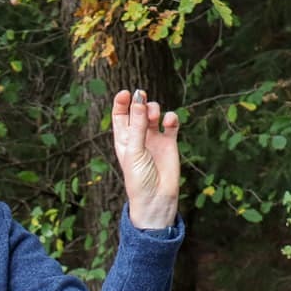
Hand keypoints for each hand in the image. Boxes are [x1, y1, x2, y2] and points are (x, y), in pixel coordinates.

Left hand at [112, 88, 180, 230]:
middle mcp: (138, 136)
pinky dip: (171, 118)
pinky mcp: (169, 142)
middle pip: (138, 111)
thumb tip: (139, 102)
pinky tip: (169, 121)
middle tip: (142, 98)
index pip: (120, 115)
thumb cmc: (139, 178)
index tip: (125, 93)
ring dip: (154, 109)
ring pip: (154, 114)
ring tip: (154, 115)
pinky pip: (170, 123)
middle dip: (140, 102)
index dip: (122, 102)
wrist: (156, 198)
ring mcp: (154, 138)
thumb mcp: (134, 151)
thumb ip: (138, 126)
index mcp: (123, 139)